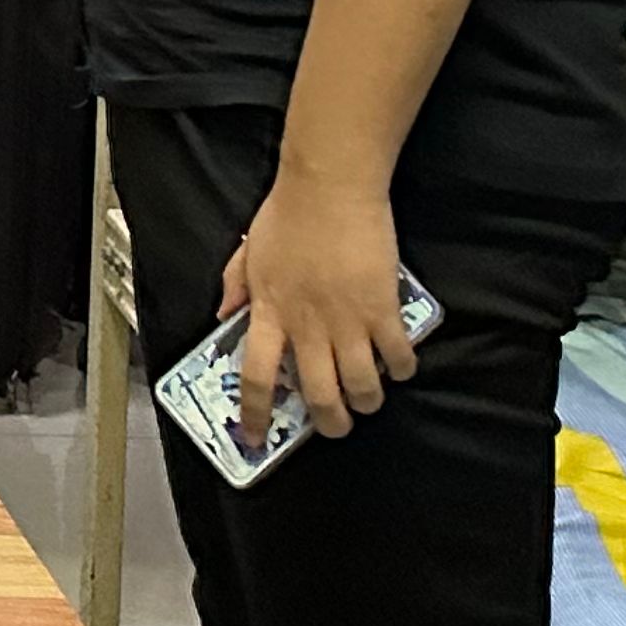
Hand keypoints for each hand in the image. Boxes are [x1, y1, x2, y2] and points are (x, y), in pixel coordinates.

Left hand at [222, 178, 417, 447]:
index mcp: (269, 312)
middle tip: (337, 425)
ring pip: (361, 387)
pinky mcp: (383, 309)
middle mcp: (307, 326)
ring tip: (369, 399)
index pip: (255, 377)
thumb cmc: (288, 214)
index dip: (256, 415)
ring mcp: (347, 321)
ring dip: (367, 402)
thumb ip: (235, 285)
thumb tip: (224, 314)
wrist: (330, 186)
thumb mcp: (249, 251)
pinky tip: (399, 366)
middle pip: (319, 396)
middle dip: (331, 423)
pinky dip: (401, 369)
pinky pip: (397, 357)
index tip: (255, 439)